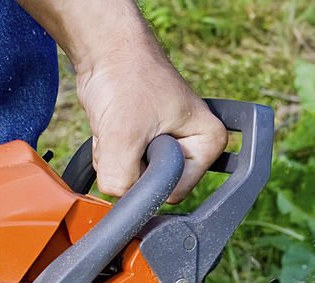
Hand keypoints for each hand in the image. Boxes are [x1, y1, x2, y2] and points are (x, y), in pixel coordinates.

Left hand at [76, 50, 226, 203]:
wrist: (105, 49)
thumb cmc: (127, 77)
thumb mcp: (124, 136)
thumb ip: (122, 180)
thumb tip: (118, 202)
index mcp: (209, 145)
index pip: (175, 190)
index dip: (149, 177)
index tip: (138, 145)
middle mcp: (193, 149)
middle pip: (154, 186)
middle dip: (130, 165)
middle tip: (125, 131)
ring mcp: (167, 147)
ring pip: (134, 179)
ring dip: (116, 157)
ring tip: (119, 124)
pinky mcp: (144, 144)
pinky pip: (123, 167)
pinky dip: (109, 152)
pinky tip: (112, 127)